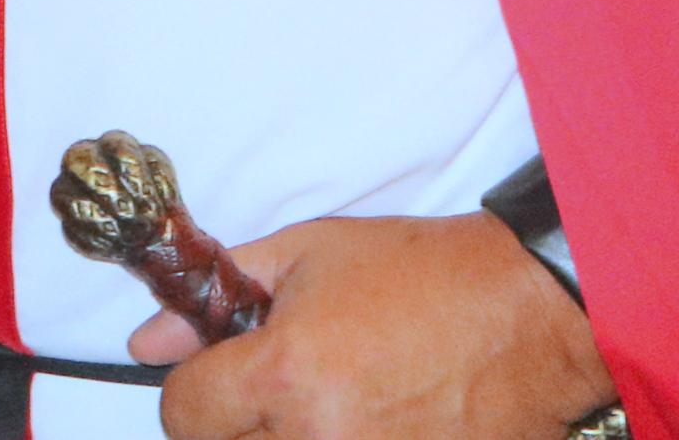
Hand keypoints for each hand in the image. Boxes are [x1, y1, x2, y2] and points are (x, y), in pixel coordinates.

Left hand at [130, 215, 613, 439]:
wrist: (530, 310)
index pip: (183, 415)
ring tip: (329, 405)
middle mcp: (319, 437)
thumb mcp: (303, 256)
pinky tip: (370, 420)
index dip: (191, 393)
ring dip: (285, 438)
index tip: (214, 380)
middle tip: (276, 392)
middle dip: (236, 424)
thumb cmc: (424, 274)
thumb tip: (149, 341)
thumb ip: (213, 299)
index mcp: (283, 375)